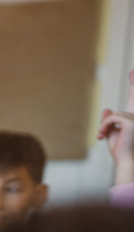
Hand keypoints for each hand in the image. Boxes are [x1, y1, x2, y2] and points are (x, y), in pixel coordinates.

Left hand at [98, 70, 133, 184]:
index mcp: (133, 119)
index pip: (133, 101)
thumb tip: (107, 108)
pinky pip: (111, 118)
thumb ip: (109, 121)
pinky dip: (104, 126)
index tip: (133, 73)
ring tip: (101, 136)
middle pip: (133, 98)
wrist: (125, 161)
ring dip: (104, 126)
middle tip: (133, 70)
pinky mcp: (132, 122)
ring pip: (113, 114)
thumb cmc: (120, 151)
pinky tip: (102, 135)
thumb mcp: (110, 133)